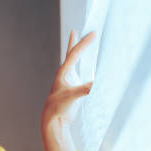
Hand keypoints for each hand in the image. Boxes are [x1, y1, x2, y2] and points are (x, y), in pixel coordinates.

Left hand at [40, 30, 94, 150]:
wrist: (54, 120)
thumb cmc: (59, 107)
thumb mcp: (72, 96)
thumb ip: (84, 89)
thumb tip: (96, 84)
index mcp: (63, 72)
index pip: (75, 53)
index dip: (84, 43)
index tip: (94, 33)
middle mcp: (65, 74)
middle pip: (71, 54)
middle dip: (74, 42)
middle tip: (74, 30)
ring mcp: (68, 81)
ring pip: (73, 63)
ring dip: (76, 52)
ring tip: (75, 41)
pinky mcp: (72, 88)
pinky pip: (78, 72)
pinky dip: (81, 65)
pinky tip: (82, 65)